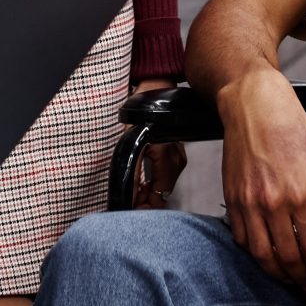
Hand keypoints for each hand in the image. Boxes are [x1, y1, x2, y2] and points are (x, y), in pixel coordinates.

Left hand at [129, 78, 187, 208]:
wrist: (153, 91)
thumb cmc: (140, 113)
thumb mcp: (130, 145)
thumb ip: (132, 175)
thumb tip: (129, 199)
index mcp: (168, 161)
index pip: (159, 199)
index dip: (144, 211)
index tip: (131, 215)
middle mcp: (177, 162)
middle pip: (161, 196)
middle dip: (144, 204)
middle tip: (128, 208)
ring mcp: (178, 158)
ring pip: (163, 187)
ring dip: (147, 195)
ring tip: (132, 198)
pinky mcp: (175, 154)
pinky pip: (164, 177)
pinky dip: (152, 184)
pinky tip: (142, 186)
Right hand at [219, 68, 305, 294]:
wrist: (253, 103)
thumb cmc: (290, 126)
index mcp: (301, 194)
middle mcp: (274, 202)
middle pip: (288, 259)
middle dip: (303, 280)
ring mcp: (249, 202)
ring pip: (262, 255)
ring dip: (278, 274)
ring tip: (291, 281)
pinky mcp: (232, 197)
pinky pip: (242, 237)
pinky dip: (255, 253)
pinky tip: (268, 257)